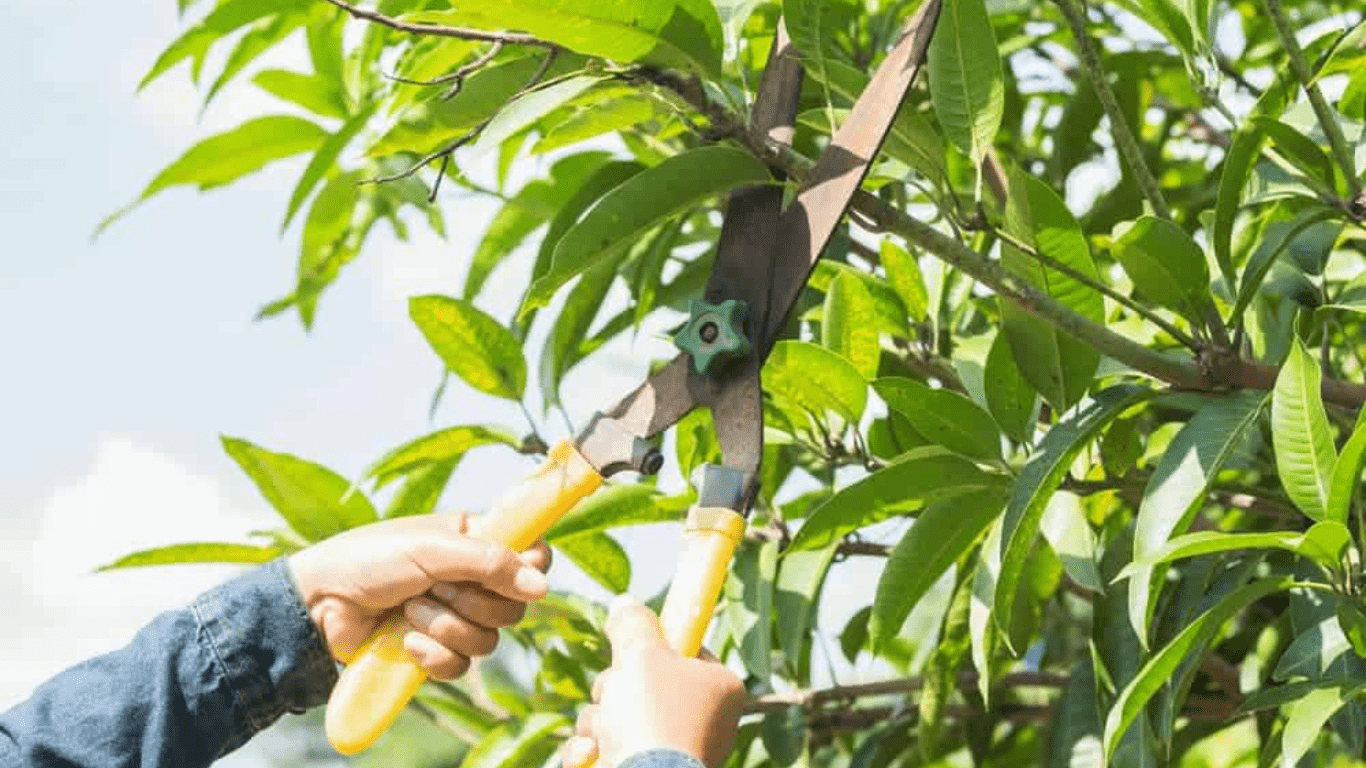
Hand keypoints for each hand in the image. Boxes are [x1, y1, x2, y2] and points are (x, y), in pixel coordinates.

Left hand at [287, 512, 550, 678]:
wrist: (318, 605)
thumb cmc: (369, 560)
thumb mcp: (432, 549)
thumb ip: (490, 563)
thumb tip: (542, 587)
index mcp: (475, 542)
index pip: (532, 555)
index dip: (529, 568)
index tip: (509, 573)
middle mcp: (471, 580)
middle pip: (514, 605)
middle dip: (471, 602)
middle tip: (434, 588)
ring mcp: (455, 618)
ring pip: (489, 640)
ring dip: (446, 627)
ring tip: (410, 612)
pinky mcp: (436, 652)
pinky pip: (461, 665)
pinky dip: (433, 655)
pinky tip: (406, 641)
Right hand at [562, 597, 745, 767]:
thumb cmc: (654, 719)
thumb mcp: (642, 653)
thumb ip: (633, 623)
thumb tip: (626, 603)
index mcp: (719, 687)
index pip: (684, 649)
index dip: (652, 645)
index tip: (634, 644)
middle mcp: (701, 720)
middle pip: (642, 681)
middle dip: (614, 687)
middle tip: (616, 693)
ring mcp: (672, 750)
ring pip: (617, 713)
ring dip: (598, 718)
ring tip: (605, 731)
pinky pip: (606, 746)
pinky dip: (591, 748)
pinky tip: (591, 753)